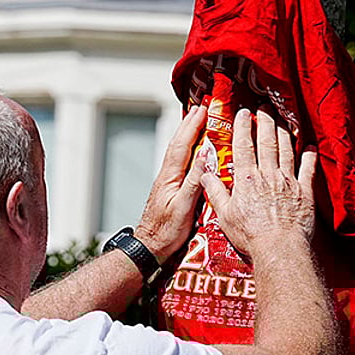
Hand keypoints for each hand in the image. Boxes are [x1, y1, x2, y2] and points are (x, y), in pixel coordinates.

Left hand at [133, 103, 207, 262]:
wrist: (149, 246)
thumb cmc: (166, 232)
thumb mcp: (184, 208)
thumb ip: (194, 183)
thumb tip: (204, 157)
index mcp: (170, 177)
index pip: (182, 146)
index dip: (192, 126)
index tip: (203, 110)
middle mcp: (167, 175)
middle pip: (178, 144)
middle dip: (189, 124)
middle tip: (201, 108)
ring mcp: (167, 181)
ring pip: (178, 151)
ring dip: (187, 134)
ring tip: (197, 121)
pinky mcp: (170, 188)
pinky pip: (180, 162)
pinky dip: (187, 149)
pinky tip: (193, 150)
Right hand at [198, 107, 316, 257]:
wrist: (278, 248)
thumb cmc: (250, 235)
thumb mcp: (224, 215)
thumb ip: (215, 191)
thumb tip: (204, 175)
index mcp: (247, 179)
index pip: (243, 147)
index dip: (242, 128)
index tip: (243, 114)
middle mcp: (268, 175)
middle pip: (267, 142)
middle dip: (265, 122)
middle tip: (264, 108)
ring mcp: (288, 182)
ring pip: (286, 150)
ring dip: (284, 132)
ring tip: (282, 120)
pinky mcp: (304, 192)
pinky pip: (308, 169)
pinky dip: (310, 156)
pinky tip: (310, 146)